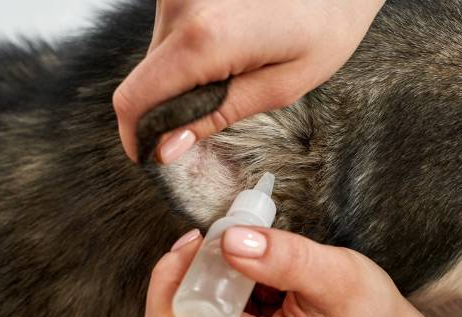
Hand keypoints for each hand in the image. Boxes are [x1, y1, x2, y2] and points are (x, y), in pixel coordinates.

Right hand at [114, 0, 385, 163]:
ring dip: (182, 75)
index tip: (151, 156)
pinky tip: (230, 45)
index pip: (135, 99)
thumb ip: (216, 116)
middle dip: (168, 108)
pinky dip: (191, 50)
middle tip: (213, 113)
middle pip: (145, 78)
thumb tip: (165, 148)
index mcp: (204, 39)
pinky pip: (172, 31)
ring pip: (158, 55)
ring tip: (235, 68)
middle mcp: (181, 6)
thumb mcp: (280, 86)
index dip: (135, 136)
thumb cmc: (326, 25)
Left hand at [143, 227, 444, 316]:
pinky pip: (213, 299)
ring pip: (194, 300)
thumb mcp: (336, 278)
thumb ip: (284, 259)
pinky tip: (261, 266)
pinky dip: (229, 273)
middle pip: (178, 310)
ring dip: (217, 266)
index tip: (199, 242)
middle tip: (238, 235)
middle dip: (201, 264)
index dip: (171, 280)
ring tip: (259, 251)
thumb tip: (230, 240)